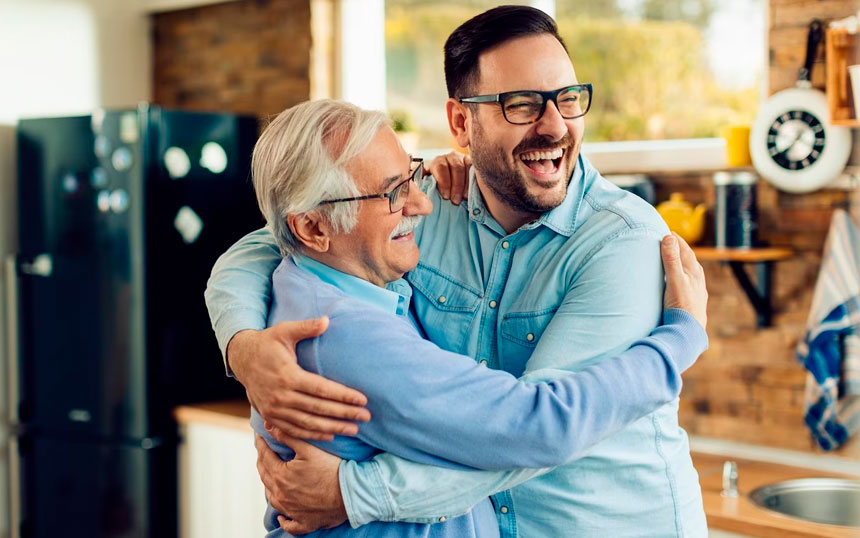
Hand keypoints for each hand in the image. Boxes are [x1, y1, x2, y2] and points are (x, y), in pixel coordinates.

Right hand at [227, 317, 369, 440]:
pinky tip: (331, 435)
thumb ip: (306, 327)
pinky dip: (313, 435)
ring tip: (354, 429)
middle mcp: (281, 395)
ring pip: (308, 423)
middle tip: (366, 416)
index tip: (363, 400)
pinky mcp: (270, 417)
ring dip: (333, 427)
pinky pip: (294, 430)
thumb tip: (326, 320)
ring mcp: (275, 409)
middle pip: (318, 408)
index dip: (343, 396)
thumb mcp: (284, 331)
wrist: (241, 359)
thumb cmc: (267, 343)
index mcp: (287, 375)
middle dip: (344, 413)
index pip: (321, 389)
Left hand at [256, 433, 346, 534]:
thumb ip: (288, 437)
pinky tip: (282, 515)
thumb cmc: (331, 469)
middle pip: (265, 477)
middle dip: (263, 462)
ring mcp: (291, 511)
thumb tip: (269, 427)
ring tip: (271, 477)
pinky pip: (289, 524)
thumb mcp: (309, 449)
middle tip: (263, 452)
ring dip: (269, 487)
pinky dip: (284, 519)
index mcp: (281, 476)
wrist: (350, 493)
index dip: (262, 445)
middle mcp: (282, 496)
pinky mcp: (304, 523)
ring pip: (272, 499)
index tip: (260, 436)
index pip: (265, 457)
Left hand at [425, 151, 470, 204]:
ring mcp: (464, 159)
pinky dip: (473, 182)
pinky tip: (471, 192)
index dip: (444, 182)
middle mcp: (451, 157)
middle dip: (456, 185)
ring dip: (466, 185)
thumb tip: (415, 185)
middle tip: (455, 200)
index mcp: (438, 161)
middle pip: (456, 167)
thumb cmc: (439, 189)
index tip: (445, 196)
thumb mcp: (429, 185)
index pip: (441, 167)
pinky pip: (475, 170)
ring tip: (464, 198)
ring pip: (467, 168)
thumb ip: (423, 183)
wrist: (451, 189)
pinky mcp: (474, 164)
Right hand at [661, 233, 707, 328]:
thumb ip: (671, 260)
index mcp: (693, 271)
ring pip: (691, 271)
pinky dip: (683, 276)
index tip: (666, 231)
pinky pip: (689, 282)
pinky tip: (681, 282)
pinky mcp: (693, 301)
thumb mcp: (674, 281)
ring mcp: (697, 291)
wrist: (688, 332)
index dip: (675, 239)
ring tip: (675, 259)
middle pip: (689, 258)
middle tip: (669, 241)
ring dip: (682, 262)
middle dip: (679, 248)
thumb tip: (668, 237)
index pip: (684, 249)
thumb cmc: (681, 307)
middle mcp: (697, 279)